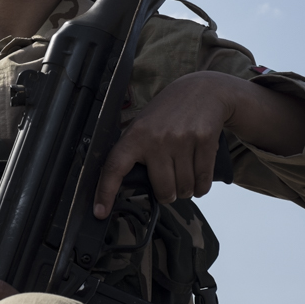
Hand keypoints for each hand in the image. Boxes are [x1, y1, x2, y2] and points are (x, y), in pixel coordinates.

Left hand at [94, 72, 231, 216]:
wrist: (202, 91)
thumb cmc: (168, 113)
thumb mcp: (143, 125)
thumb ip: (134, 151)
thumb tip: (123, 185)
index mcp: (135, 136)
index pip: (114, 167)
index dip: (105, 192)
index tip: (100, 212)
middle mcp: (156, 139)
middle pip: (163, 190)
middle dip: (167, 194)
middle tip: (168, 184)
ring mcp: (181, 140)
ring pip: (184, 189)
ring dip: (186, 191)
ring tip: (184, 177)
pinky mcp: (204, 141)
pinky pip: (203, 181)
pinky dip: (201, 187)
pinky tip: (198, 179)